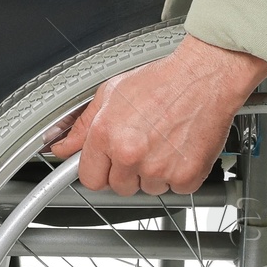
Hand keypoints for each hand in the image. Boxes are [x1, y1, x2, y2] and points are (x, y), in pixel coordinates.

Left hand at [45, 35, 266, 195]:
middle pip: (119, 187)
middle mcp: (130, 155)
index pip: (90, 178)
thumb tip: (62, 147)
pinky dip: (180, 174)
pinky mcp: (186, 175)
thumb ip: (83, 125)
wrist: (205, 77)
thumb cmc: (162, 81)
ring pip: (149, 188)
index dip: (100, 169)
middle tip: (143, 145)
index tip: (109, 163)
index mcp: (107, 135)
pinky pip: (176, 189)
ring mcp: (159, 168)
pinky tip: (180, 148)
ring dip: (155, 173)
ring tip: (164, 141)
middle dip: (128, 171)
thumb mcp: (111, 94)